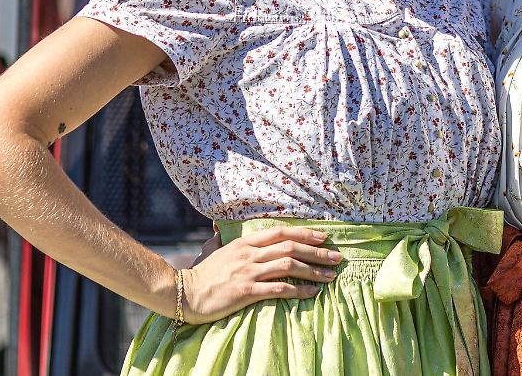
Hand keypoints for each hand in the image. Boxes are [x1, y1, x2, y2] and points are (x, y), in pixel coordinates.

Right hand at [180, 226, 342, 322]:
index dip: (305, 234)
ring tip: (331, 276)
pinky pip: (279, 289)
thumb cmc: (202, 274)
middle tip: (337, 257)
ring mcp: (248, 272)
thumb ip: (223, 239)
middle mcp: (249, 254)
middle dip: (317, 252)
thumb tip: (218, 228)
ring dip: (313, 271)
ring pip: (289, 266)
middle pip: (290, 248)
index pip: (281, 232)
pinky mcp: (246, 291)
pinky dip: (299, 290)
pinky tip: (313, 293)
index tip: (324, 237)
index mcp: (245, 242)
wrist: (184, 293)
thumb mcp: (215, 250)